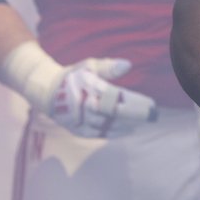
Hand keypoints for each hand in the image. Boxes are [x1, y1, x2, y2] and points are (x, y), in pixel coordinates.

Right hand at [3, 42, 157, 137]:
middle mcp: (84, 107)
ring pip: (108, 125)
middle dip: (135, 115)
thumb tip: (128, 65)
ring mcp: (80, 120)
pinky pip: (98, 134)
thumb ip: (108, 67)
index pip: (117, 97)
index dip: (135, 101)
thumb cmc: (72, 76)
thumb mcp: (88, 66)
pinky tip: (128, 130)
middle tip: (152, 115)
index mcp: (88, 89)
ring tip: (143, 122)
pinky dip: (114, 133)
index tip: (151, 103)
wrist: (47, 92)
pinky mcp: (77, 130)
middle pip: (115, 114)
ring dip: (127, 124)